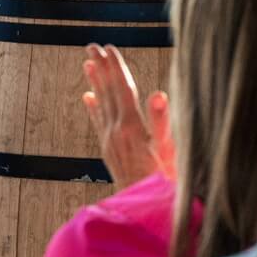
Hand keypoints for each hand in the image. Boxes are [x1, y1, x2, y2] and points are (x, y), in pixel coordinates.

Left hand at [81, 45, 157, 191]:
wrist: (147, 210)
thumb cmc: (166, 182)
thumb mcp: (169, 152)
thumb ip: (162, 122)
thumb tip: (159, 94)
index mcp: (132, 126)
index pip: (123, 89)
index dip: (117, 67)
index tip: (109, 47)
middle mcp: (116, 131)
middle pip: (107, 92)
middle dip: (101, 68)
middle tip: (91, 45)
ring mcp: (110, 141)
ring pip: (101, 104)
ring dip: (95, 82)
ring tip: (87, 63)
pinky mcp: (109, 150)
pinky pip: (99, 123)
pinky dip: (93, 108)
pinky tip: (87, 98)